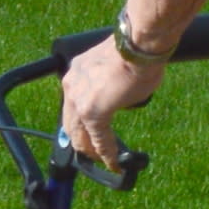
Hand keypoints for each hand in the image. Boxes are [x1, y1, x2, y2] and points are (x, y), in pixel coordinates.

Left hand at [59, 35, 164, 164]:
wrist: (138, 46)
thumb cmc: (136, 51)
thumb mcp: (114, 67)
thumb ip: (109, 86)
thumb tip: (120, 97)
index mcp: (76, 73)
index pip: (74, 104)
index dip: (82, 121)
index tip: (92, 131)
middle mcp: (71, 86)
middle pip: (70, 122)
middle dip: (81, 140)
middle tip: (94, 151)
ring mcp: (79, 100)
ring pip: (79, 134)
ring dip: (91, 149)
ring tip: (102, 159)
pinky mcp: (93, 113)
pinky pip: (98, 139)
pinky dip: (106, 152)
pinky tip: (113, 162)